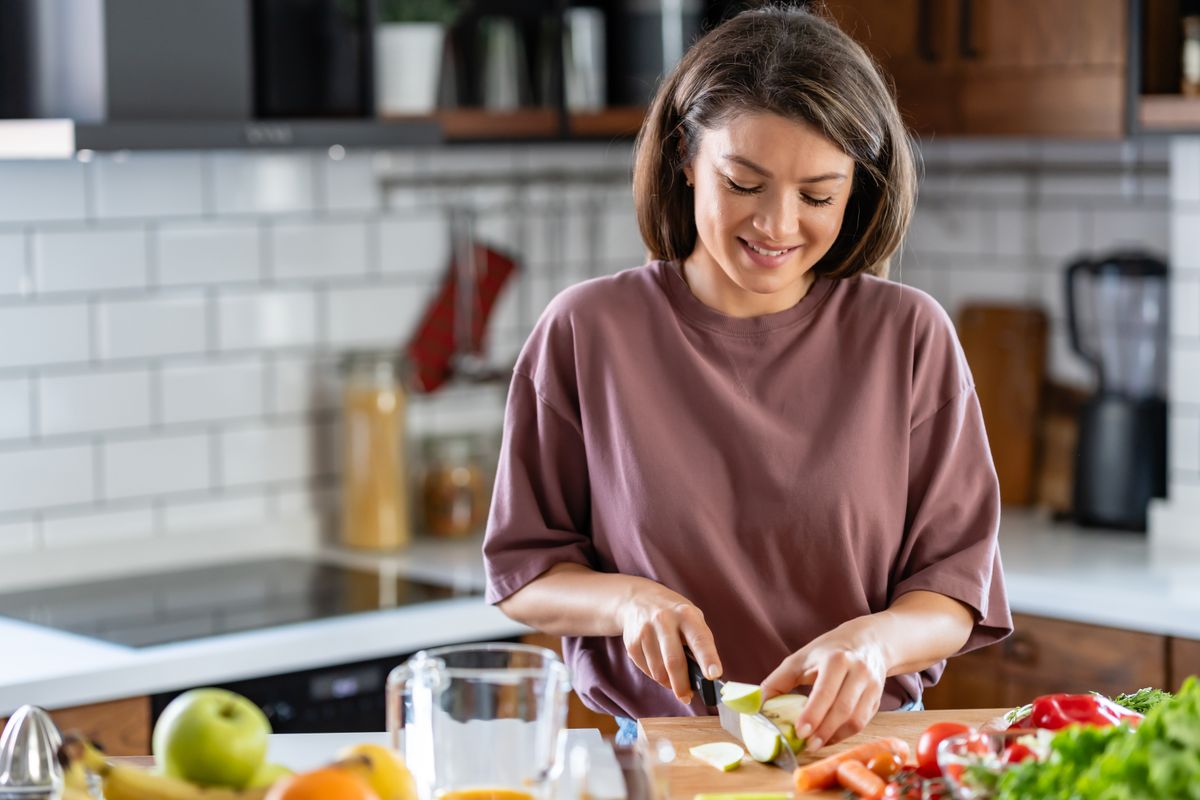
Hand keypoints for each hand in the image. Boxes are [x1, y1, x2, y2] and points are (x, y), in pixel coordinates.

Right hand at [617, 583, 721, 703]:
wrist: (637, 600)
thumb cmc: (674, 615)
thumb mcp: (691, 618)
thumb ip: (700, 642)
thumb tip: (706, 675)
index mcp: (686, 614)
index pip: (699, 639)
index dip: (708, 658)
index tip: (714, 675)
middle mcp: (664, 620)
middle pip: (674, 662)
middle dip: (682, 685)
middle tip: (687, 697)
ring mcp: (645, 631)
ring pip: (659, 671)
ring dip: (669, 683)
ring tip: (675, 680)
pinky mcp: (632, 643)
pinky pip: (647, 671)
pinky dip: (656, 675)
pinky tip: (660, 666)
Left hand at [760, 618, 887, 751]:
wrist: (868, 642)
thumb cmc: (828, 651)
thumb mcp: (801, 657)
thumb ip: (779, 679)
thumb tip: (758, 703)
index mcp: (836, 659)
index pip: (826, 690)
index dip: (813, 713)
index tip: (800, 731)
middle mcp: (858, 671)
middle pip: (843, 708)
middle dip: (824, 730)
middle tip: (807, 744)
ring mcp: (872, 686)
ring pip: (856, 719)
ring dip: (834, 735)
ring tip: (815, 744)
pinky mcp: (878, 699)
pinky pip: (862, 722)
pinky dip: (844, 734)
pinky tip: (829, 737)